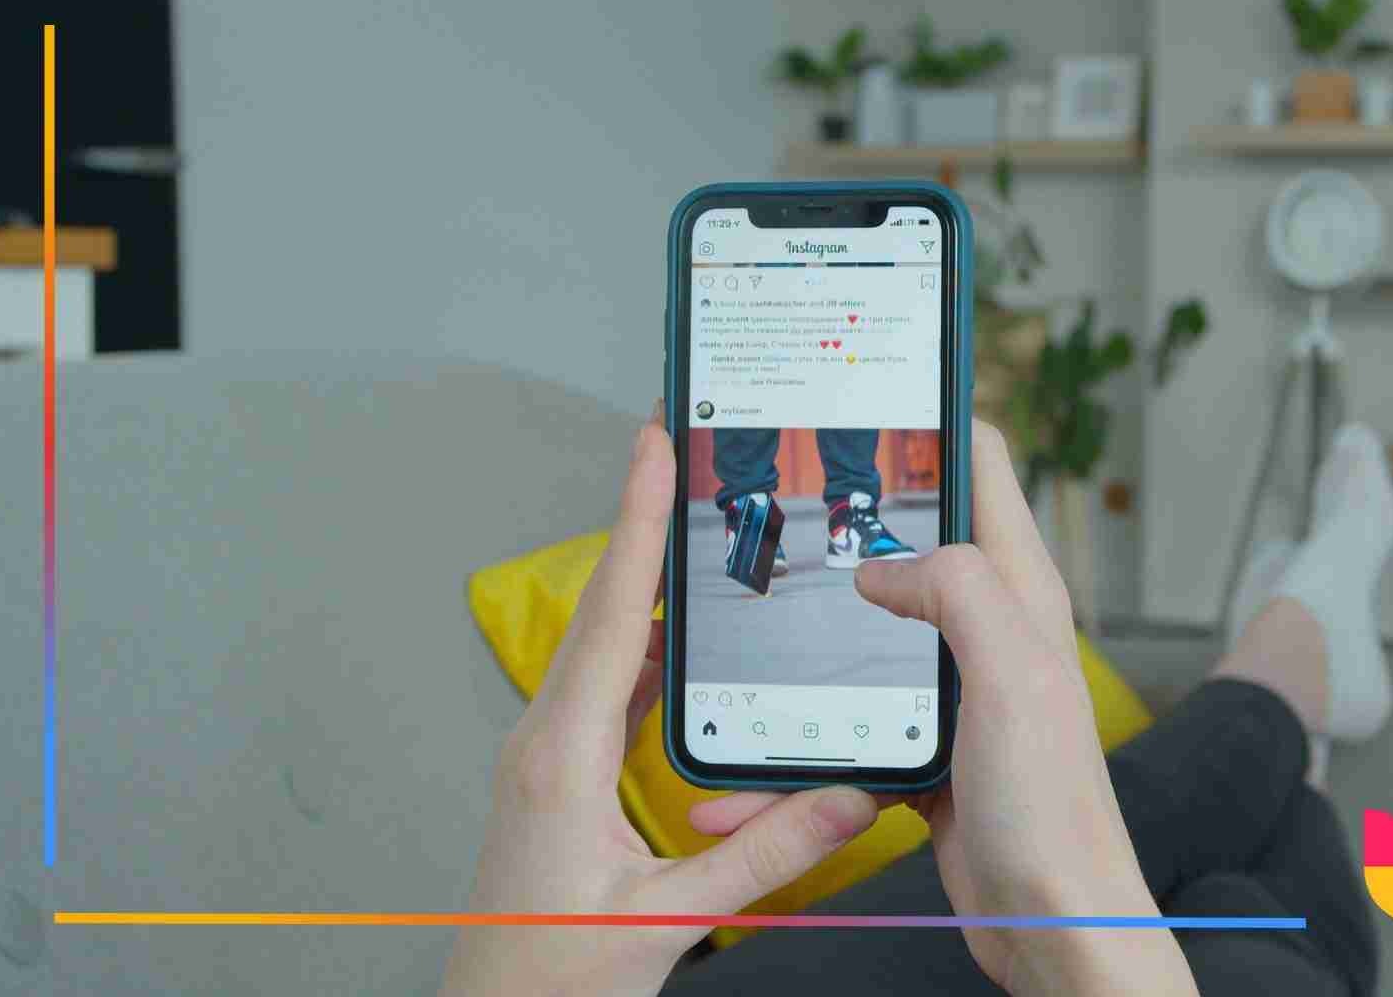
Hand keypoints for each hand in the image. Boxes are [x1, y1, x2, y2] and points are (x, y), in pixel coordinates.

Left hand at [442, 411, 879, 996]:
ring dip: (643, 584)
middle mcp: (544, 742)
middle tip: (676, 450)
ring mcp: (545, 756)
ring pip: (601, 646)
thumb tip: (848, 796)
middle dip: (642, 524)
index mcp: (562, 759)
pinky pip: (603, 690)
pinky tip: (678, 642)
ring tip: (690, 525)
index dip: (638, 524)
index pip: (611, 617)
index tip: (654, 448)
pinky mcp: (556, 776)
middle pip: (602, 609)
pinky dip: (643, 648)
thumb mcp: (672, 919)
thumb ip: (766, 853)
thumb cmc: (553, 980)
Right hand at [690, 422, 1196, 995]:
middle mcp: (989, 630)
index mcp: (1019, 593)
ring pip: (872, 628)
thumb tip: (881, 563)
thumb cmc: (1056, 812)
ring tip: (745, 608)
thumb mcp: (1013, 673)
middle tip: (775, 490)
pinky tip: (752, 756)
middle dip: (848, 510)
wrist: (1054, 927)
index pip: (978, 464)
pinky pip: (853, 719)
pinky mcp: (926, 751)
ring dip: (815, 623)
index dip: (927, 413)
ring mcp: (955, 691)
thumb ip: (955, 592)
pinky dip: (804, 730)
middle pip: (913, 536)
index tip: (861, 385)